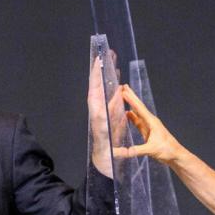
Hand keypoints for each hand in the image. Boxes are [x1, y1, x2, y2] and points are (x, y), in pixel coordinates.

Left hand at [87, 55, 125, 177]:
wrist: (105, 161)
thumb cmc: (105, 149)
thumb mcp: (104, 132)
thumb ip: (106, 116)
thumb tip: (112, 99)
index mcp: (96, 109)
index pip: (95, 87)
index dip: (96, 73)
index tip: (99, 60)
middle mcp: (98, 108)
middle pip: (99, 84)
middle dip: (102, 69)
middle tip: (107, 53)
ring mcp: (105, 110)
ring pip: (106, 89)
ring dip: (109, 76)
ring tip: (113, 61)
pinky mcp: (110, 115)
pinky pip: (112, 98)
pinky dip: (115, 88)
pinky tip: (120, 83)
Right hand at [118, 84, 183, 164]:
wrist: (175, 155)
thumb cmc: (167, 150)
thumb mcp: (151, 150)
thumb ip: (136, 150)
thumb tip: (123, 152)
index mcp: (151, 122)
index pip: (139, 109)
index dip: (131, 100)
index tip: (123, 92)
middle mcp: (150, 121)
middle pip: (138, 107)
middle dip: (131, 97)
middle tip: (123, 86)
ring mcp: (149, 126)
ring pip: (137, 113)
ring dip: (131, 105)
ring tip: (124, 97)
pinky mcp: (147, 132)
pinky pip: (138, 122)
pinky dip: (131, 117)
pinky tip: (127, 114)